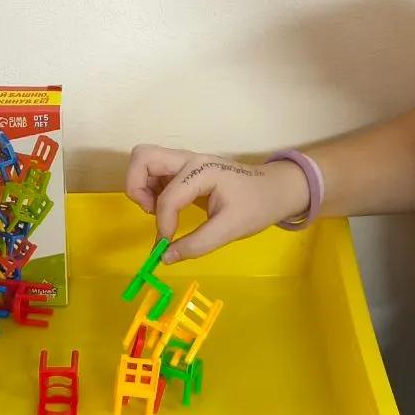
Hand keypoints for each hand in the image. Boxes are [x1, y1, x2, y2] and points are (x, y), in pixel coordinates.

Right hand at [123, 144, 310, 262]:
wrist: (277, 189)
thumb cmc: (258, 205)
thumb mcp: (231, 229)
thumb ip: (197, 244)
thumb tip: (164, 258)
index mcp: (202, 171)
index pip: (168, 197)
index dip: (163, 224)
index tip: (169, 244)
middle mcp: (189, 160)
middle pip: (143, 157)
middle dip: (137, 186)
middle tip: (150, 211)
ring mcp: (186, 162)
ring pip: (146, 162)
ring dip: (142, 187)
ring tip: (157, 211)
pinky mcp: (185, 170)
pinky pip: (156, 172)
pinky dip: (151, 189)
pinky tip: (167, 209)